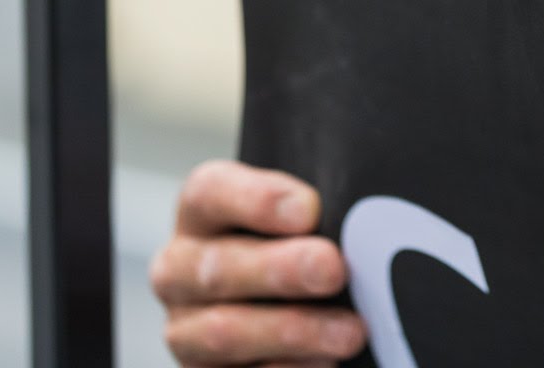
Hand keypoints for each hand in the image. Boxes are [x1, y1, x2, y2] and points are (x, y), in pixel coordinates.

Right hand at [151, 160, 365, 366]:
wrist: (283, 306)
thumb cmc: (300, 245)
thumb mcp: (301, 218)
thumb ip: (318, 211)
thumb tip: (363, 215)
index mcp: (201, 213)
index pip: (211, 193)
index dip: (257, 200)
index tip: (309, 210)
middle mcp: (180, 269)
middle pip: (218, 267)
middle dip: (281, 270)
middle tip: (333, 269)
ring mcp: (186, 329)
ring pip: (224, 331)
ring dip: (292, 331)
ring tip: (350, 332)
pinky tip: (326, 364)